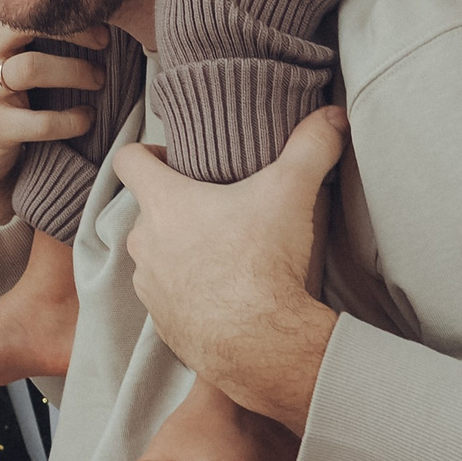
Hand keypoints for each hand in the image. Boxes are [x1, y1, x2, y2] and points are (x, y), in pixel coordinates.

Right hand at [0, 10, 109, 238]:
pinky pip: (39, 121)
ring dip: (74, 72)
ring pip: (30, 68)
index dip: (57, 0)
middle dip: (69, 29)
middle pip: (22, 24)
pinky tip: (86, 118)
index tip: (92, 6)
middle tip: (103, 41)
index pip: (19, 2)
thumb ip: (27, 36)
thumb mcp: (2, 60)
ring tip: (98, 79)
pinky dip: (71, 119)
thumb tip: (87, 15)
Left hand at [109, 107, 346, 431]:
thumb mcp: (291, 192)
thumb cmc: (264, 263)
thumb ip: (310, 146)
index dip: (147, 152)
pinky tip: (224, 295)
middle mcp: (143, 242)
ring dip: (181, 252)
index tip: (174, 158)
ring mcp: (149, 286)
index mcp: (162, 203)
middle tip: (218, 208)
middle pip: (149, 210)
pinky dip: (190, 293)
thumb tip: (333, 115)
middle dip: (177, 207)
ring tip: (224, 254)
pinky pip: (170, 298)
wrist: (263, 345)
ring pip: (157, 256)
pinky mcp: (163, 324)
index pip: (128, 160)